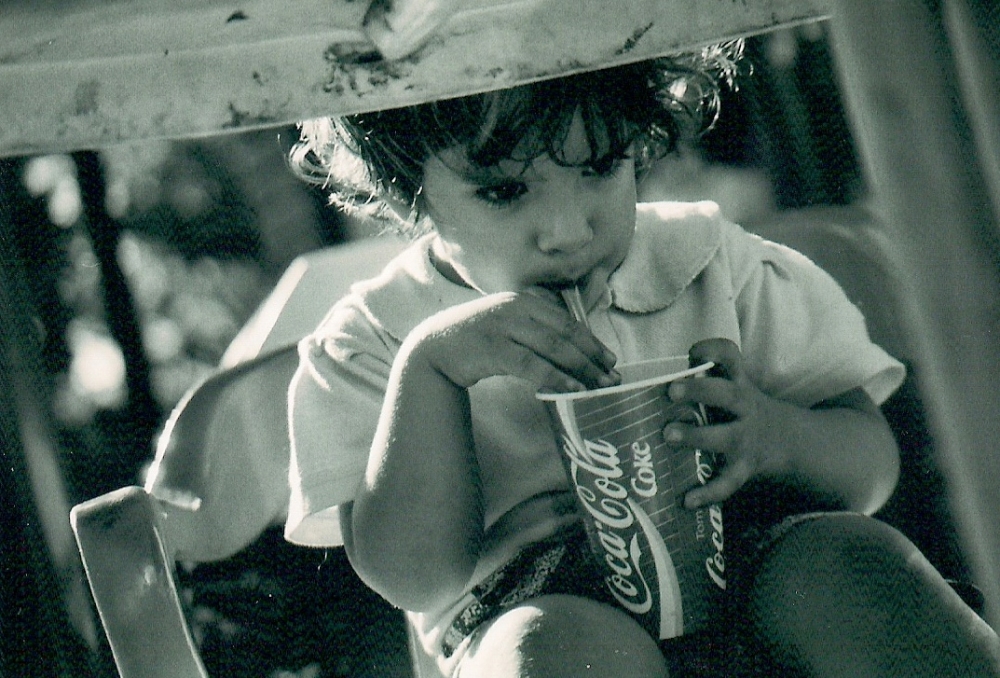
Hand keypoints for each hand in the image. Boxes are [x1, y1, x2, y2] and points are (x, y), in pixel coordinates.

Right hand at [404, 290, 619, 392]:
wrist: (432, 347)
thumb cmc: (475, 340)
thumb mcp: (507, 324)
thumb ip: (534, 329)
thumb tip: (572, 351)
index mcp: (524, 301)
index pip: (566, 320)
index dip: (591, 340)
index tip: (610, 359)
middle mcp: (516, 308)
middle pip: (565, 333)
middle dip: (592, 356)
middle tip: (612, 376)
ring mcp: (503, 327)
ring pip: (553, 348)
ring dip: (581, 368)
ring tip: (599, 386)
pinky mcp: (493, 349)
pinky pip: (533, 366)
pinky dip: (556, 378)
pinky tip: (572, 390)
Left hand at [663, 338, 786, 508]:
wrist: (791, 442)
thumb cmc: (743, 412)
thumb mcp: (732, 390)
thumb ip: (701, 383)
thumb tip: (652, 386)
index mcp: (738, 384)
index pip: (731, 358)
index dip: (714, 350)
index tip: (692, 352)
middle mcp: (744, 408)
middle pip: (727, 394)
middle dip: (700, 390)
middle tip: (670, 391)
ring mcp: (746, 438)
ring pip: (725, 437)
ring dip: (696, 436)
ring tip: (669, 435)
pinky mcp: (745, 467)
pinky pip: (727, 482)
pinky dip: (708, 493)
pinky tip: (686, 500)